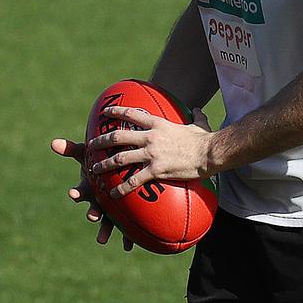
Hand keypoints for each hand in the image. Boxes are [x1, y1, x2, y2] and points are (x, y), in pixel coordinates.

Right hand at [50, 138, 133, 250]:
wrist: (114, 167)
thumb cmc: (98, 160)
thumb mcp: (86, 154)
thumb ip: (71, 150)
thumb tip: (52, 142)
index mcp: (89, 188)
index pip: (81, 190)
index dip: (77, 192)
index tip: (72, 193)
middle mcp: (97, 200)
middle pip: (94, 208)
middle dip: (93, 213)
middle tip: (92, 216)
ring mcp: (109, 209)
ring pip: (107, 222)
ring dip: (104, 230)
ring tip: (101, 240)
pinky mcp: (121, 215)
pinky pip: (124, 228)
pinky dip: (126, 237)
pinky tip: (127, 247)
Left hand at [86, 106, 213, 198]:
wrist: (210, 153)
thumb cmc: (205, 140)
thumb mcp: (198, 125)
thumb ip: (195, 117)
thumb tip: (199, 109)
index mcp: (158, 124)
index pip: (131, 114)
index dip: (116, 111)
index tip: (104, 113)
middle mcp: (150, 137)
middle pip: (119, 136)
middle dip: (101, 141)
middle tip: (91, 145)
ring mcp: (152, 154)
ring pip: (121, 158)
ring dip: (105, 164)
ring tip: (94, 169)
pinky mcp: (156, 170)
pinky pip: (134, 180)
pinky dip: (121, 187)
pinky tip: (113, 193)